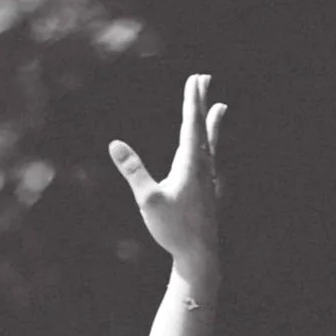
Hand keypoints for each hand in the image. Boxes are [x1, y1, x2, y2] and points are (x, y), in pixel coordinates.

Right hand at [108, 73, 225, 280]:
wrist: (199, 257)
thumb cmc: (174, 230)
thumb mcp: (148, 200)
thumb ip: (133, 170)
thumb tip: (114, 144)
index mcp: (191, 164)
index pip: (191, 124)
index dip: (192, 100)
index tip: (195, 78)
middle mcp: (203, 168)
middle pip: (203, 127)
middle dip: (202, 102)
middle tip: (205, 78)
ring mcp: (208, 180)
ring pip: (211, 143)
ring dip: (212, 122)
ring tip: (220, 107)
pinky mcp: (208, 193)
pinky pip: (211, 160)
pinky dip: (211, 147)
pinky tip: (211, 152)